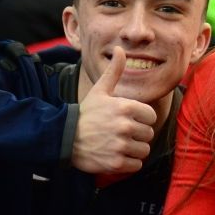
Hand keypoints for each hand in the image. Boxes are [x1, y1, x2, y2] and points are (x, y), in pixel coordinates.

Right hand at [72, 47, 156, 173]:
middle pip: (148, 134)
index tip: (128, 120)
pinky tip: (116, 155)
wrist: (63, 138)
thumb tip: (120, 48)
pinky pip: (136, 165)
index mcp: (125, 107)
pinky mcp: (115, 163)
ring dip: (134, 150)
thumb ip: (114, 71)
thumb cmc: (86, 114)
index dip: (141, 119)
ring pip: (144, 150)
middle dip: (137, 135)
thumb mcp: (100, 90)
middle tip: (120, 134)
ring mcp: (120, 145)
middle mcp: (124, 126)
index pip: (151, 116)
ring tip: (118, 145)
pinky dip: (129, 163)